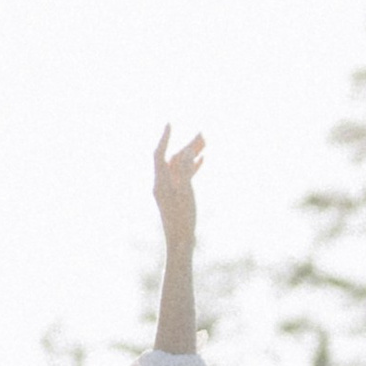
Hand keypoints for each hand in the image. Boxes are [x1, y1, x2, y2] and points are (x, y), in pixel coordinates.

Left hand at [152, 126, 204, 249]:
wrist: (180, 242)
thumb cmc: (182, 220)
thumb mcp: (185, 193)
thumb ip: (185, 171)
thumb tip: (185, 152)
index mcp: (161, 182)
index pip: (159, 154)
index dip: (164, 138)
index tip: (171, 124)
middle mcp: (162, 184)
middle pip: (174, 158)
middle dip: (187, 145)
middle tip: (203, 133)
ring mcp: (170, 190)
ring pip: (181, 166)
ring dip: (192, 154)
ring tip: (206, 143)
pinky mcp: (177, 197)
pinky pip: (185, 176)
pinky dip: (193, 166)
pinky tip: (203, 160)